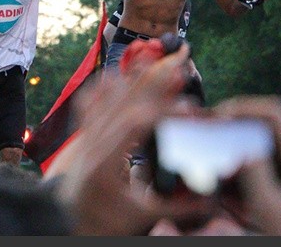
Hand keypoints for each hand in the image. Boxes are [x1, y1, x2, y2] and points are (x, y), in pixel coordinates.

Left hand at [50, 45, 201, 234]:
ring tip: (154, 58)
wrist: (68, 222)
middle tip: (180, 66)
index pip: (137, 124)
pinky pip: (87, 104)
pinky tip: (114, 74)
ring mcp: (85, 137)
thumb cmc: (104, 221)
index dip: (165, 112)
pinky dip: (100, 87)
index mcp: (105, 161)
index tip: (191, 109)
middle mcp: (92, 143)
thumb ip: (177, 205)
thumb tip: (212, 199)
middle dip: (154, 83)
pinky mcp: (82, 136)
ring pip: (107, 98)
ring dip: (132, 79)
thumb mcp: (142, 215)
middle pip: (124, 102)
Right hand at [212, 95, 280, 235]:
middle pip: (278, 122)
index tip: (217, 115)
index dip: (242, 108)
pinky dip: (263, 155)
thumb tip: (239, 145)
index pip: (274, 113)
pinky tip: (245, 169)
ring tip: (226, 147)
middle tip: (216, 127)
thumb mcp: (267, 208)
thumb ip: (251, 172)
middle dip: (244, 121)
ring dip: (252, 138)